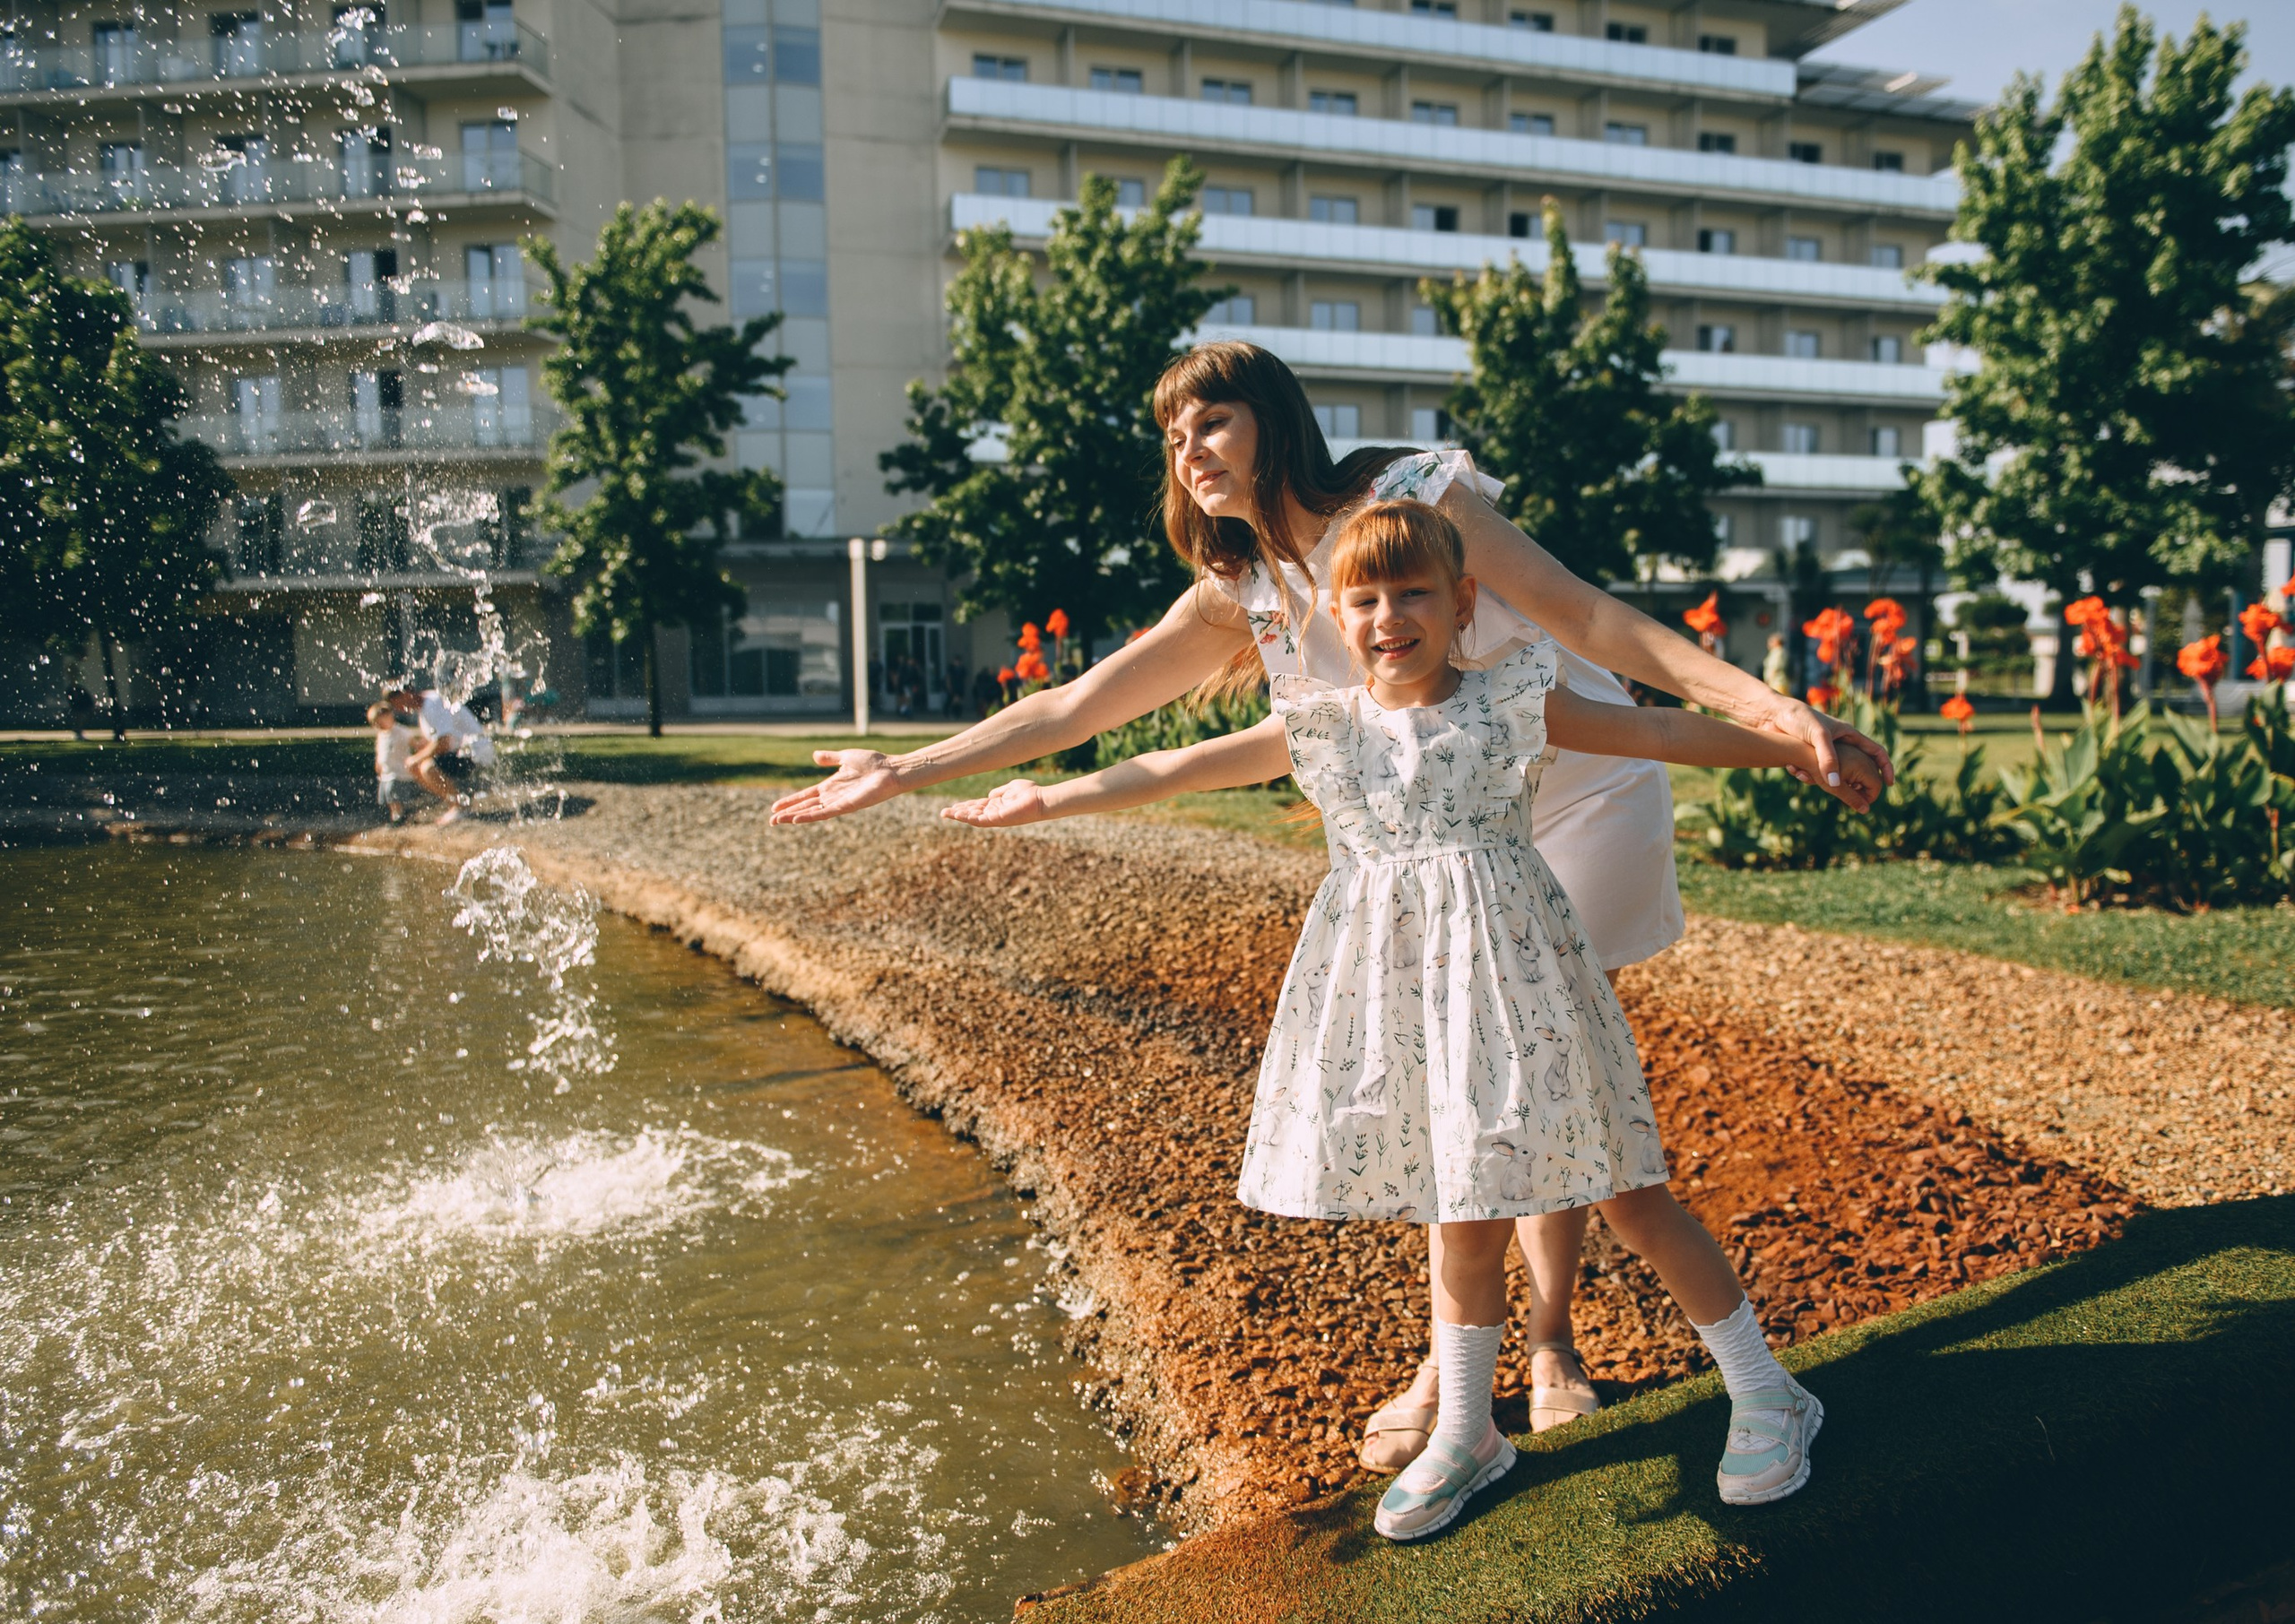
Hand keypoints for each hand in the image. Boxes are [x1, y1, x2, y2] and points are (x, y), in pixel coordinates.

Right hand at [769, 750, 906, 824]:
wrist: (891, 769)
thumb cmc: (874, 763)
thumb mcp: (846, 757)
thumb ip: (830, 758)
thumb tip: (814, 755)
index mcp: (831, 786)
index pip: (806, 796)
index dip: (791, 801)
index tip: (775, 807)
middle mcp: (834, 796)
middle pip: (806, 807)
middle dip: (788, 813)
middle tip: (771, 821)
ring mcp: (840, 802)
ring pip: (812, 812)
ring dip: (795, 817)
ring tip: (778, 821)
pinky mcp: (848, 806)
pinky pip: (826, 813)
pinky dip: (811, 816)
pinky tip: (797, 819)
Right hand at [940, 779, 1050, 826]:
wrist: (1041, 799)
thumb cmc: (1030, 793)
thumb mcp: (1011, 789)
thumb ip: (999, 792)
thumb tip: (989, 795)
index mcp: (996, 805)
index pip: (976, 806)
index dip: (964, 806)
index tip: (953, 806)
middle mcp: (994, 812)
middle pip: (972, 813)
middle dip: (957, 813)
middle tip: (943, 813)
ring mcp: (996, 817)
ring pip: (974, 818)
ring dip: (960, 816)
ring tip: (946, 814)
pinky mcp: (999, 819)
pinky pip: (981, 820)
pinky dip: (970, 818)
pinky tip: (960, 815)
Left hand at [1762, 697, 1895, 802]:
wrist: (1772, 715)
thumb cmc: (1799, 719)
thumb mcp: (1818, 737)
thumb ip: (1828, 759)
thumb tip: (1836, 785)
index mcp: (1849, 734)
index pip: (1876, 752)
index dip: (1885, 767)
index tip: (1889, 784)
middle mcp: (1840, 744)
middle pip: (1857, 766)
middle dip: (1856, 782)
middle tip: (1857, 796)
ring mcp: (1824, 752)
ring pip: (1833, 773)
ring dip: (1827, 781)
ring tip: (1821, 785)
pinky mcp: (1809, 757)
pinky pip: (1814, 773)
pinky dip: (1807, 776)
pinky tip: (1797, 773)